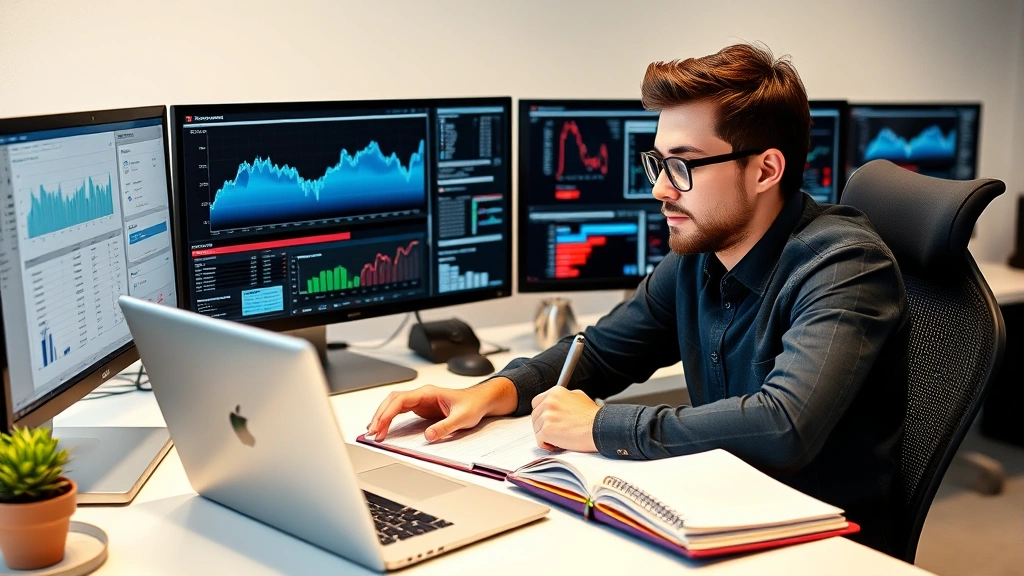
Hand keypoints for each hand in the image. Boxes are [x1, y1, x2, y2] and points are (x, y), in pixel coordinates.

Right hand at [366, 378, 517, 441]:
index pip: (401, 400)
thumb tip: (428, 435)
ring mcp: (420, 401)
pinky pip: (400, 410)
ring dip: (382, 416)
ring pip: (394, 405)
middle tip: (372, 432)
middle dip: (380, 415)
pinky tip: (383, 427)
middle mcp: (422, 395)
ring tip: (373, 432)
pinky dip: (389, 418)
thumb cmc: (472, 405)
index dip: (388, 413)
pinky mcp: (421, 408)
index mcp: (428, 393)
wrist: (480, 401)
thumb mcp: (462, 418)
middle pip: (392, 401)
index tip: (380, 425)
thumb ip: (445, 427)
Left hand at [530, 386, 599, 452]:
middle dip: (543, 425)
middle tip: (555, 431)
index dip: (541, 413)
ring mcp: (547, 416)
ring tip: (560, 437)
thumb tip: (558, 401)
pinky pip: (539, 440)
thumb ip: (565, 398)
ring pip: (536, 429)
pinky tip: (558, 444)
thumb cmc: (593, 417)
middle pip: (535, 416)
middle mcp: (549, 402)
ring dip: (545, 435)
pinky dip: (547, 444)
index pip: (537, 402)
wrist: (600, 429)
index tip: (546, 419)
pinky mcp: (546, 430)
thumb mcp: (579, 397)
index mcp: (555, 392)